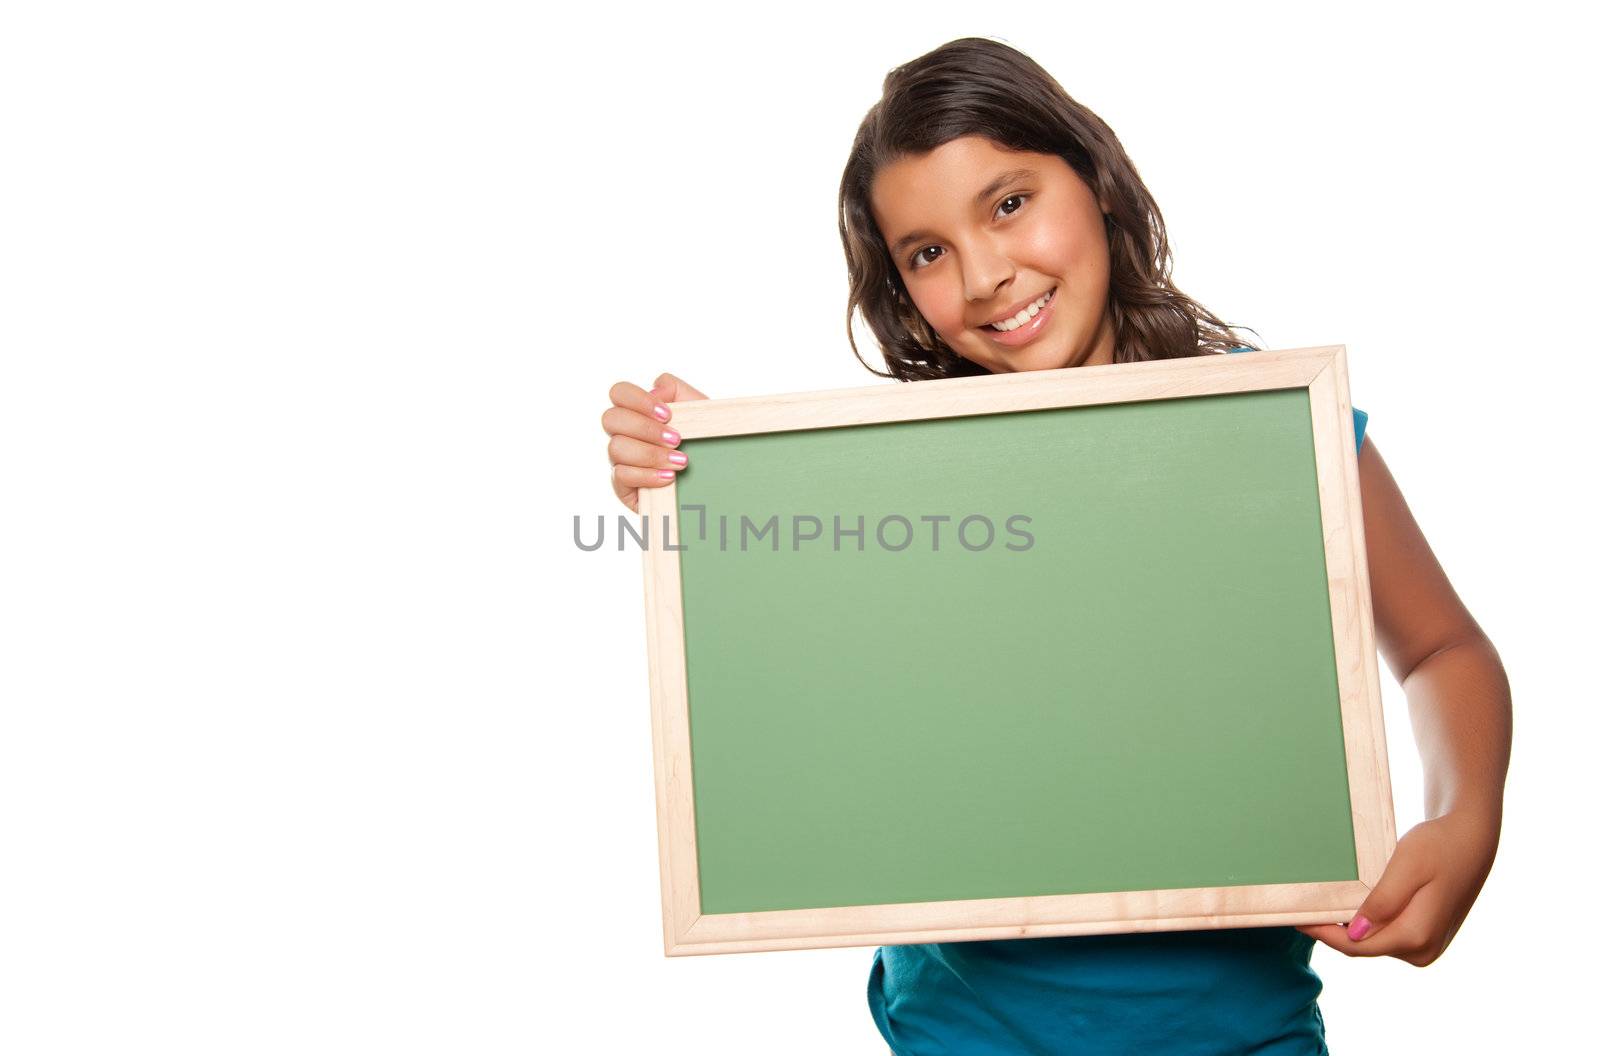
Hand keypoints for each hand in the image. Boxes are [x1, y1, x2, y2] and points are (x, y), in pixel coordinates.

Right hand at [602, 372, 708, 512]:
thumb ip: (676, 390)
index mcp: (637, 411)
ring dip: (651, 454)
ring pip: (616, 447)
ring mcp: (621, 460)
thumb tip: (655, 390)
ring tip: (681, 461)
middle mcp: (624, 433)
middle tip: (676, 439)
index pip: (619, 392)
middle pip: (610, 418)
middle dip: (645, 428)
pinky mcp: (623, 486)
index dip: (638, 400)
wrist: (717, 479)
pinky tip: (669, 477)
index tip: (667, 414)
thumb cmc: (704, 441)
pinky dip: (648, 475)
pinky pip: (621, 476)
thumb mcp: (698, 409)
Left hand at [1297, 807, 1499, 965]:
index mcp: (1416, 936)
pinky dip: (1365, 923)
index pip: (1356, 946)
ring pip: (1373, 942)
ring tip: (1322, 904)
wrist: (1471, 840)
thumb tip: (1355, 932)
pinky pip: (1386, 935)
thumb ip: (1382, 902)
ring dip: (1348, 928)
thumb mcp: (1406, 867)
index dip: (1323, 934)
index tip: (1295, 918)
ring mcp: (1426, 946)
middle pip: (1363, 948)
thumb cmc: (1438, 846)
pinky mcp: (1425, 937)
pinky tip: (1349, 905)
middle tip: (1301, 908)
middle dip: (1332, 931)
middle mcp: (1423, 950)